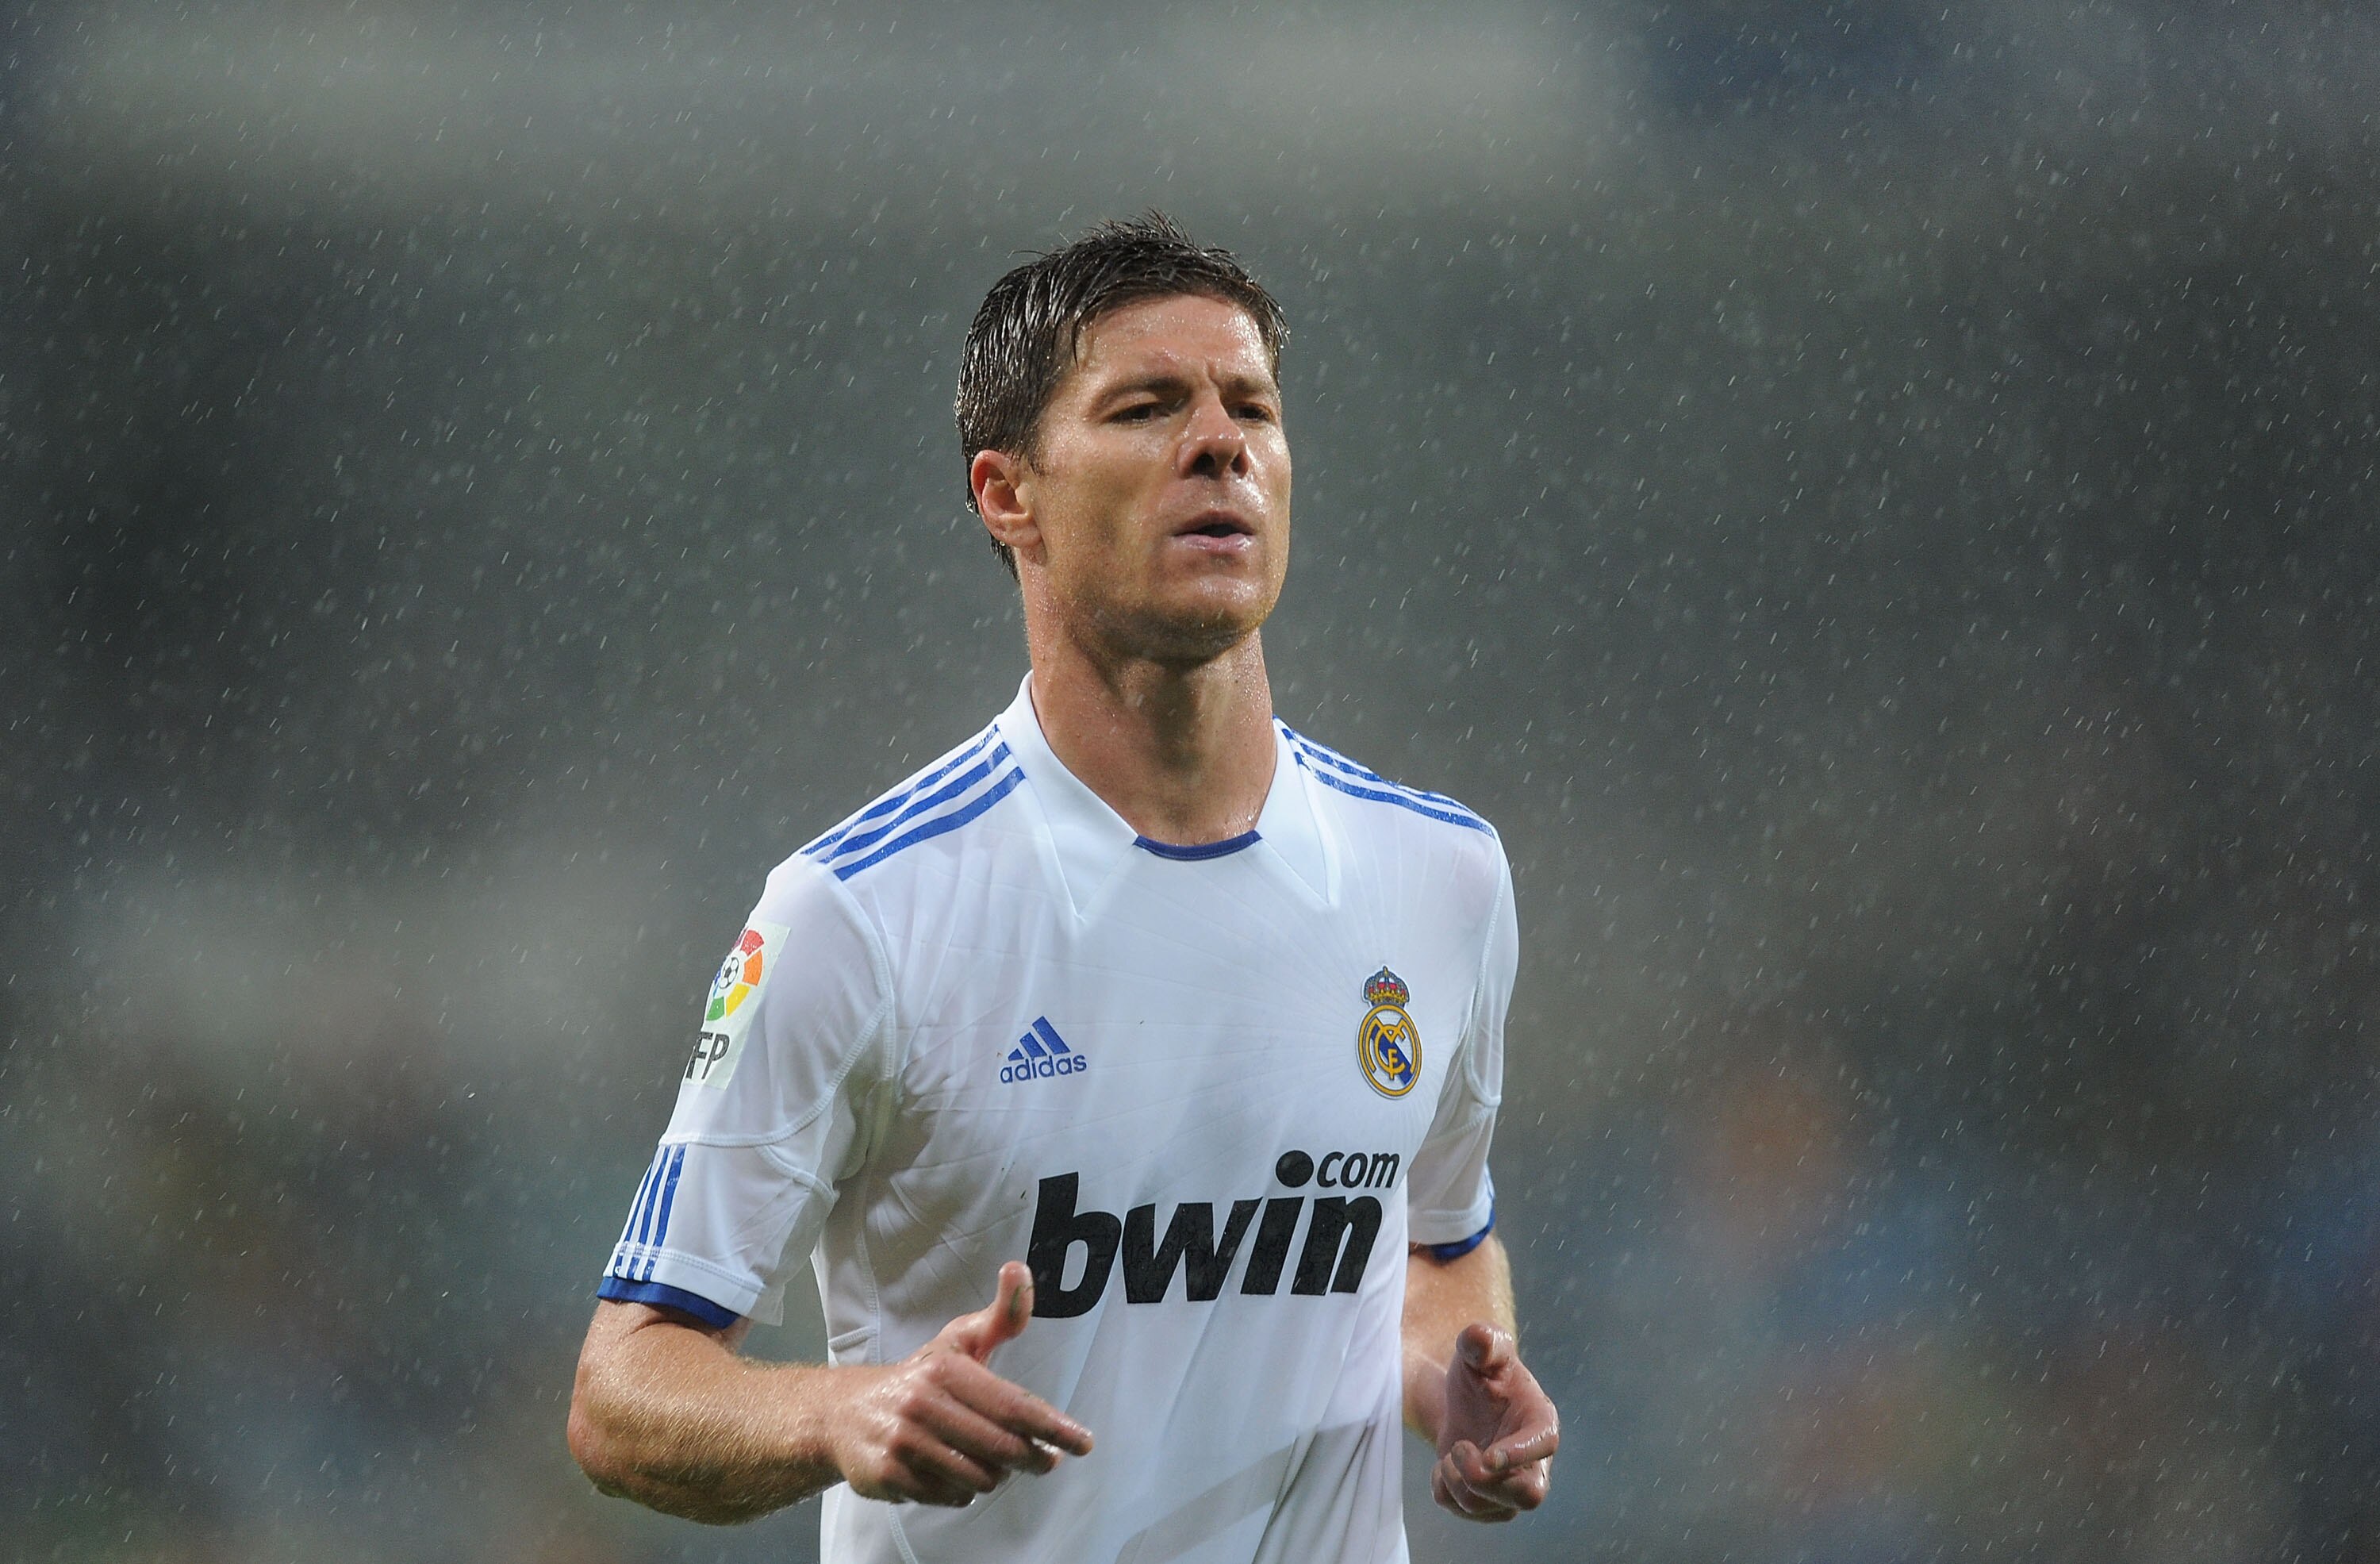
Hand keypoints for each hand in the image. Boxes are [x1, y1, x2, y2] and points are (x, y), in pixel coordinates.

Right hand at [828, 1261, 1094, 1505]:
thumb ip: (1000, 1316)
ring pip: (979, 1479)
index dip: (1053, 1427)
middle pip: (1002, 1449)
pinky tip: (951, 1473)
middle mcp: (923, 1405)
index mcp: (946, 1370)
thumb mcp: (959, 1343)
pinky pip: (950, 1498)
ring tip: (987, 1461)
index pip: (1013, 1406)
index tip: (1083, 1443)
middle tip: (1046, 1460)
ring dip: (993, 1475)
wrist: (842, 1413)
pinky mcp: (887, 1477)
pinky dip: (960, 1492)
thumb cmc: (919, 1378)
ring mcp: (903, 1443)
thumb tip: (1019, 1269)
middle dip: (1033, 1459)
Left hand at [1430, 1322, 1556, 1521]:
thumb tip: (1479, 1338)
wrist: (1465, 1400)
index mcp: (1541, 1421)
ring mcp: (1512, 1488)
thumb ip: (1482, 1340)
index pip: (1544, 1445)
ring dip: (1456, 1482)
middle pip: (1528, 1496)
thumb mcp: (1479, 1350)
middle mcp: (1535, 1462)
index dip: (1520, 1455)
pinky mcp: (1489, 1505)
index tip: (1489, 1456)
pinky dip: (1443, 1491)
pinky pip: (1462, 1512)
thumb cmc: (1481, 1372)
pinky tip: (1445, 1467)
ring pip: (1488, 1509)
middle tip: (1458, 1449)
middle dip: (1485, 1481)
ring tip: (1450, 1451)